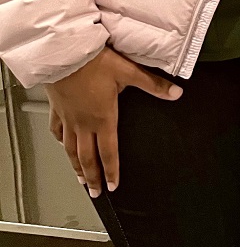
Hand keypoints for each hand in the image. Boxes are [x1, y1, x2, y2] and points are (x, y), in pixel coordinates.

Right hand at [46, 47, 181, 196]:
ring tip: (80, 178)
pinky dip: (60, 143)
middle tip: (95, 192)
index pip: (109, 151)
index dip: (112, 171)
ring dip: (76, 166)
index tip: (112, 185)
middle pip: (87, 157)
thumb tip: (175, 93)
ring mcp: (68, 118)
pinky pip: (57, 131)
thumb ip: (153, 85)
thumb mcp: (129, 72)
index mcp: (103, 118)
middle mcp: (84, 123)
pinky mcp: (57, 109)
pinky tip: (61, 146)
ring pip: (70, 149)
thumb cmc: (95, 63)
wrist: (65, 54)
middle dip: (92, 177)